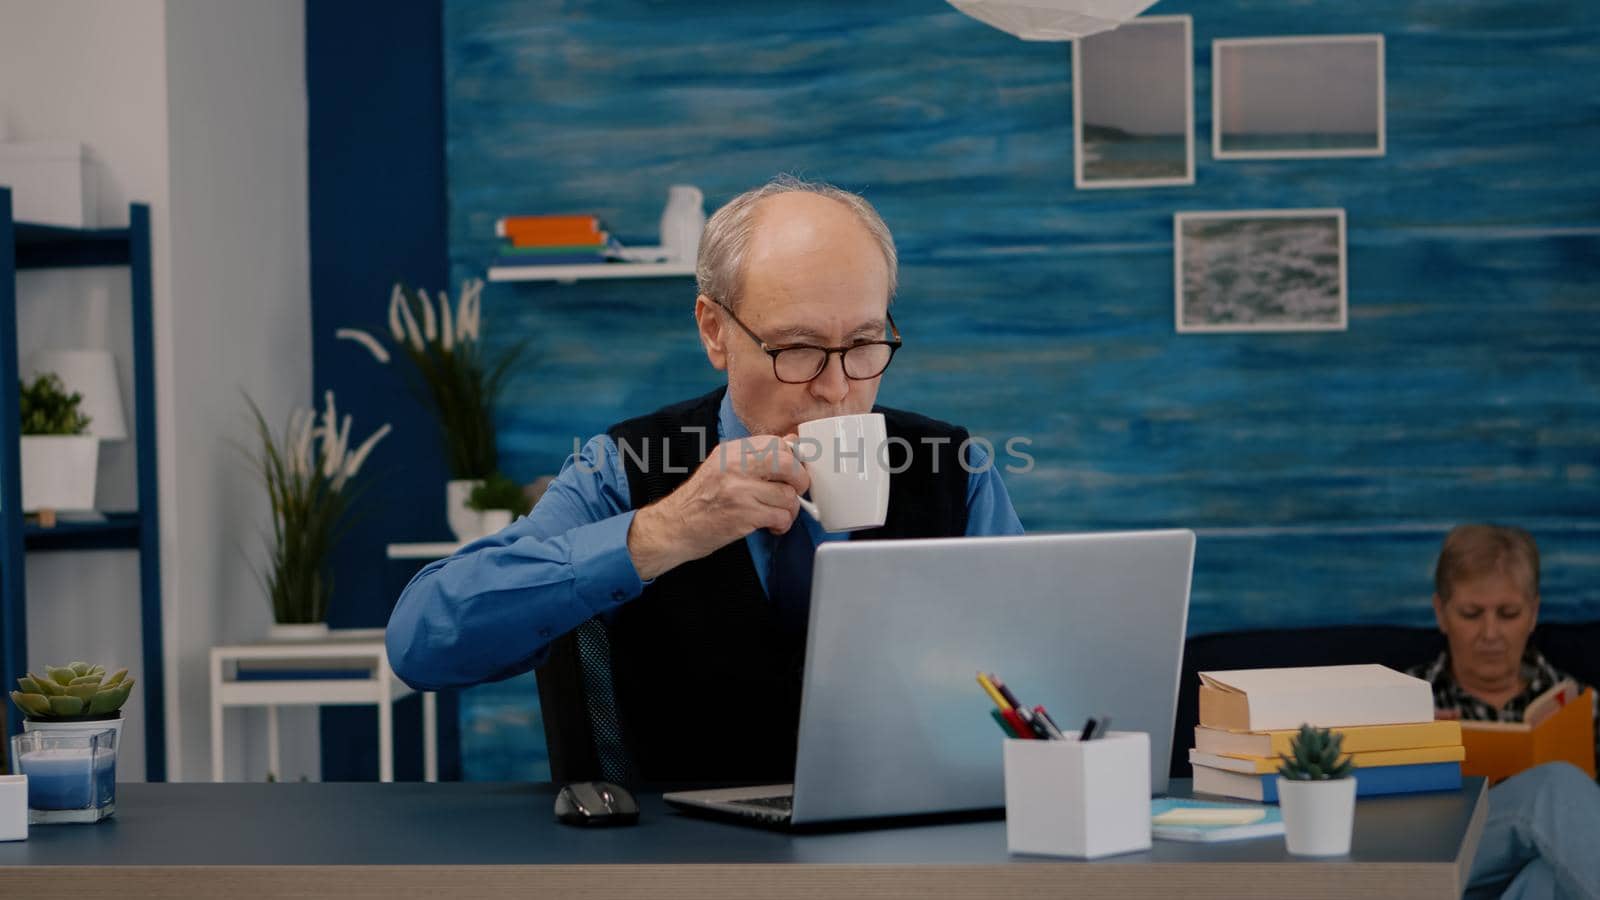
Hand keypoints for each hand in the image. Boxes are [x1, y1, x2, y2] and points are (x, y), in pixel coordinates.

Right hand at [627, 435, 810, 580]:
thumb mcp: (720, 468)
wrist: (673, 527)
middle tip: (793, 491)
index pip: (777, 443)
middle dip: (799, 480)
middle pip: (788, 463)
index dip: (793, 458)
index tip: (793, 471)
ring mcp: (739, 490)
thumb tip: (790, 445)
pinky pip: (780, 516)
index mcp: (731, 452)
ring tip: (777, 514)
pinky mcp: (743, 514)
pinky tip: (772, 526)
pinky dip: (782, 524)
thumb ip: (752, 458)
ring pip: (788, 494)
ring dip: (789, 509)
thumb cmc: (698, 501)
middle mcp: (735, 466)